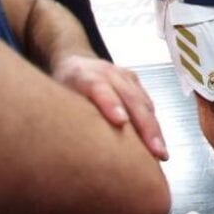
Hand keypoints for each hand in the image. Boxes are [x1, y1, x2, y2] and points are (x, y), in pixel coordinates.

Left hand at [52, 55, 168, 160]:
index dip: (110, 103)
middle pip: (131, 98)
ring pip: (144, 103)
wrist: (75, 60)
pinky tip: (158, 144)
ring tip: (160, 153)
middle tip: (154, 150)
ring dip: (154, 129)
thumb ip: (63, 115)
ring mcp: (125, 76)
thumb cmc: (62, 87)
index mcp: (83, 74)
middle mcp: (108, 72)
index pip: (98, 87)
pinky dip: (154, 125)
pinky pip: (147, 104)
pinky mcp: (136, 81)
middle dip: (145, 126)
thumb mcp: (53, 97)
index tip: (120, 122)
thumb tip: (63, 150)